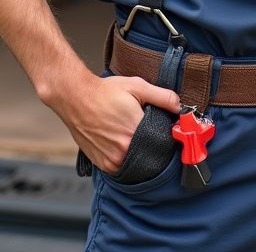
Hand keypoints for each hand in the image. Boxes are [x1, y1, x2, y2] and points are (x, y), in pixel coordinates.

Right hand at [48, 70, 180, 173]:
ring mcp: (113, 160)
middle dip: (152, 143)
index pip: (163, 142)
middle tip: (145, 130)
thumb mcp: (137, 86)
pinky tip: (121, 142)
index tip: (166, 131)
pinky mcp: (104, 165)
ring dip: (139, 152)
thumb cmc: (104, 92)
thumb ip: (162, 96)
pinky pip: (123, 167)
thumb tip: (180, 106)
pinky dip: (126, 158)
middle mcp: (125, 150)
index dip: (166, 136)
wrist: (75, 97)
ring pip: (137, 162)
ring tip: (131, 134)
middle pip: (151, 153)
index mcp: (136, 131)